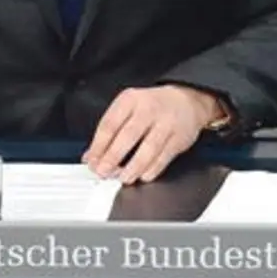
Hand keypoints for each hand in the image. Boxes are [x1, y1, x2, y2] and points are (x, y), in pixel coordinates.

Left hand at [83, 85, 222, 184]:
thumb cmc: (151, 107)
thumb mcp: (128, 110)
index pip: (110, 124)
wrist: (186, 100)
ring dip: (134, 166)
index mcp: (130, 100)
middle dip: (113, 157)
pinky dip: (153, 168)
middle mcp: (148, 109)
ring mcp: (166, 123)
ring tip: (123, 177)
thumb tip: (91, 157)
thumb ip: (110, 132)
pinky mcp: (179, 137)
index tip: (92, 161)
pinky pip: (164, 156)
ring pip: (149, 148)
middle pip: (128, 135)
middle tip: (103, 172)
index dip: (98, 145)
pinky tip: (144, 175)